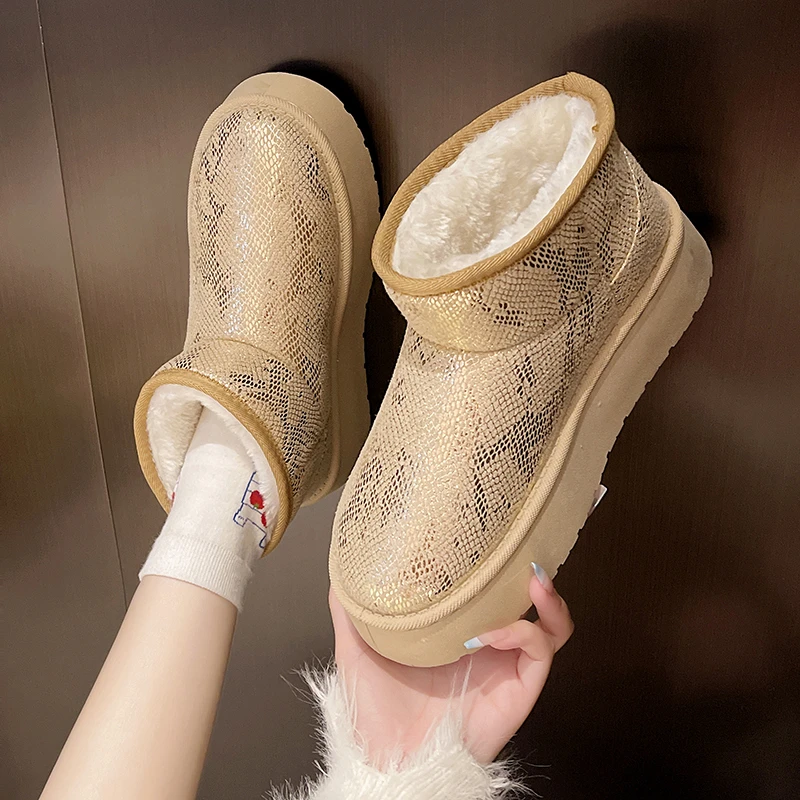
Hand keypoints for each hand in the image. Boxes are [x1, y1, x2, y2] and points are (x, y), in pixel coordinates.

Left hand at [330, 564, 572, 764]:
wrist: (390, 760)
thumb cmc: (375, 710)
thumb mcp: (359, 647)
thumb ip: (353, 610)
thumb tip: (343, 569)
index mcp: (460, 630)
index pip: (493, 588)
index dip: (500, 561)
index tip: (488, 532)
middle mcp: (490, 644)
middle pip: (532, 601)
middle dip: (535, 572)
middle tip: (523, 547)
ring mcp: (506, 665)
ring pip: (551, 625)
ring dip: (547, 600)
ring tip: (532, 580)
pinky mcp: (518, 688)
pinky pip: (539, 652)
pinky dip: (522, 633)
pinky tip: (491, 631)